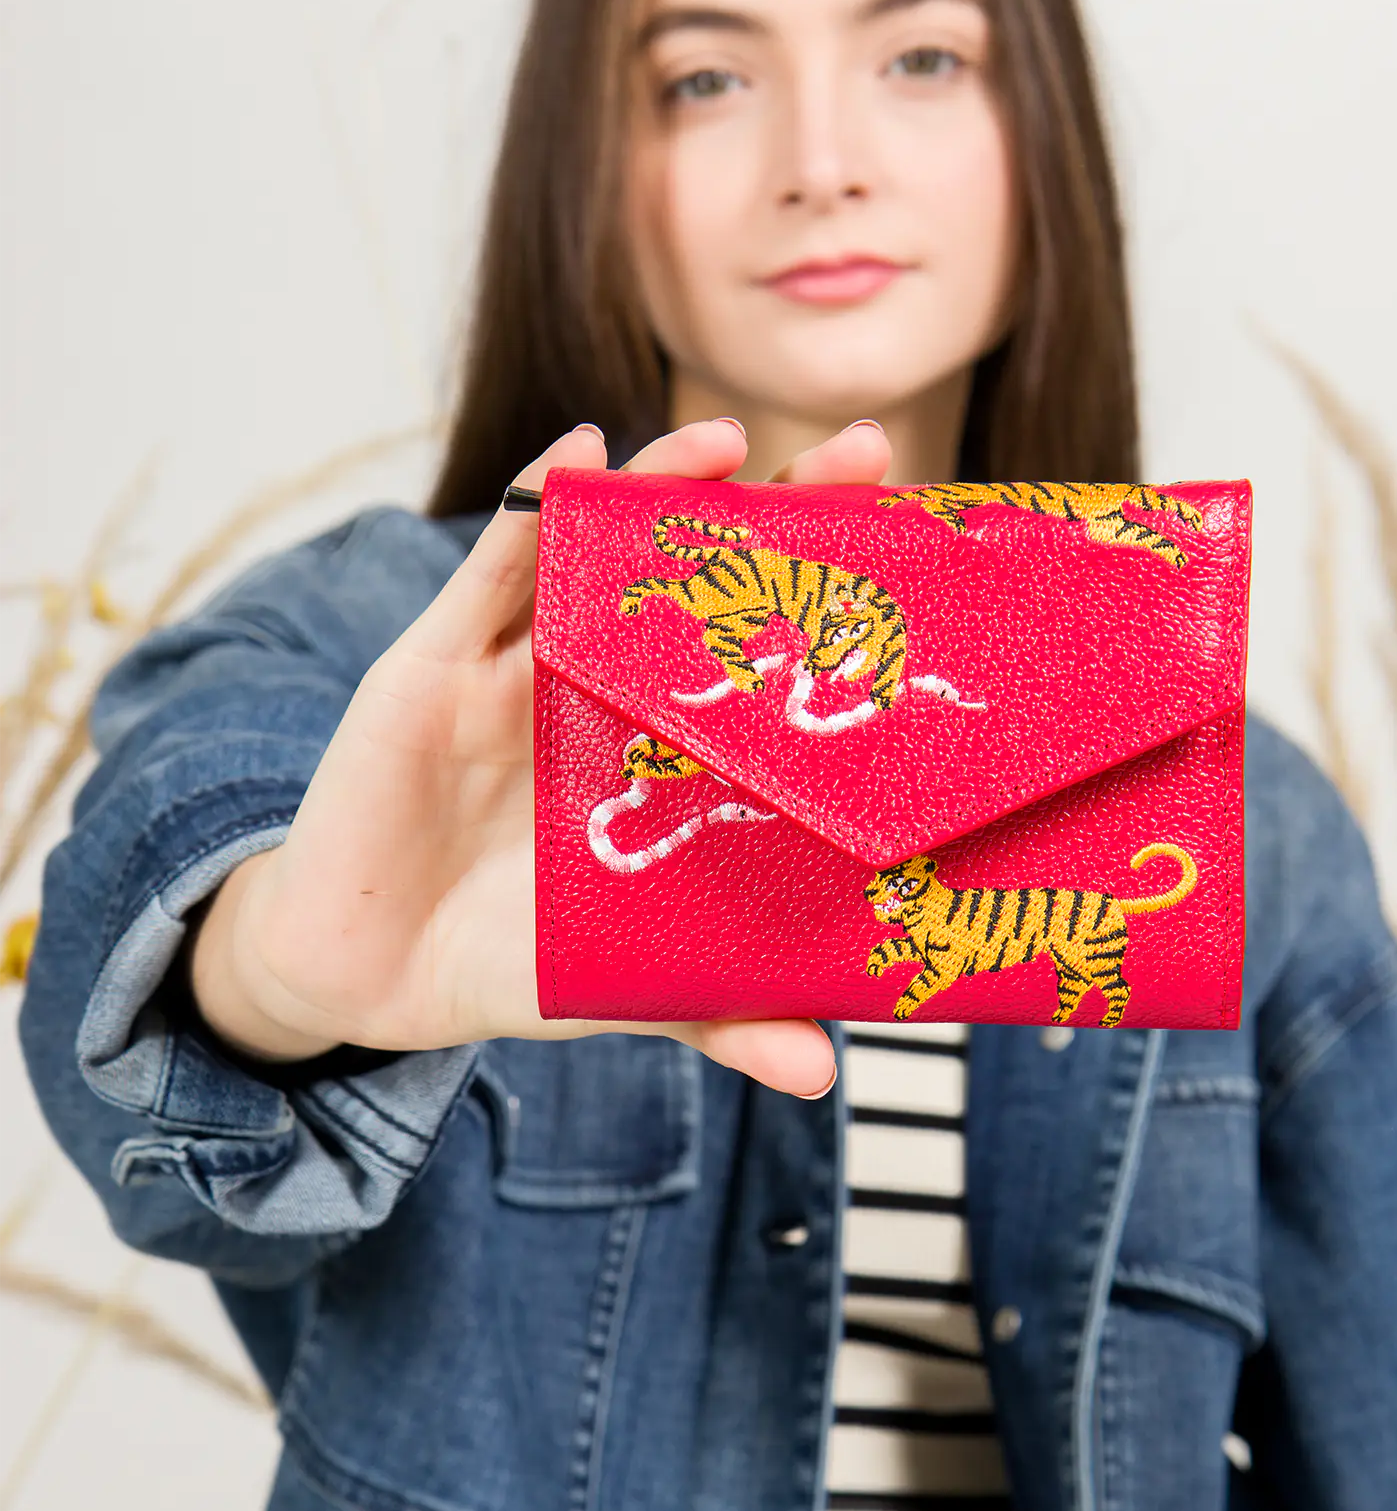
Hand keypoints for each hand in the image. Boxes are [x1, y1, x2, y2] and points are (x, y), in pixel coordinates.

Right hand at [191, 416, 892, 1097]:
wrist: (366, 977)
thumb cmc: (509, 955)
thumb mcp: (627, 978)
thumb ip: (721, 1010)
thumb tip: (824, 1069)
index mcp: (661, 744)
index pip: (760, 645)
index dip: (829, 593)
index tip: (917, 551)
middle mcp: (600, 683)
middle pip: (699, 573)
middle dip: (777, 507)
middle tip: (861, 455)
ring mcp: (517, 662)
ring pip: (597, 546)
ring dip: (661, 480)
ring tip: (727, 440)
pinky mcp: (431, 662)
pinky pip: (485, 566)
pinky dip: (528, 505)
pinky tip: (578, 453)